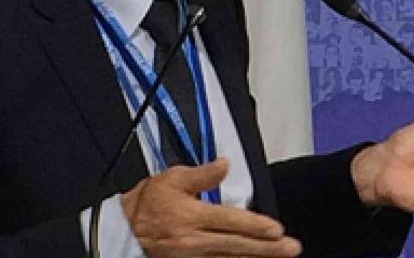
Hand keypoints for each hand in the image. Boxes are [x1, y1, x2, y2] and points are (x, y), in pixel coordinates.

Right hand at [122, 158, 301, 256]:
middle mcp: (194, 240)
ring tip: (278, 257)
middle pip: (237, 245)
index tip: (276, 229)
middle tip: (291, 248)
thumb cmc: (145, 204)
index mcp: (191, 215)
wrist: (121, 231)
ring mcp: (192, 257)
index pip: (230, 221)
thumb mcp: (171, 179)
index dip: (255, 226)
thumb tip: (225, 164)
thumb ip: (202, 174)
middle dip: (267, 248)